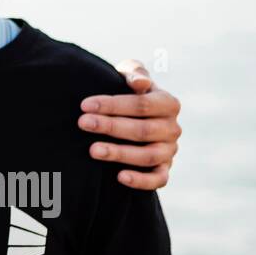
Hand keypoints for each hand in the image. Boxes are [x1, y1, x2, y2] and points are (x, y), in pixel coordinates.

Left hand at [78, 59, 180, 190]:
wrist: (132, 117)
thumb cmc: (128, 93)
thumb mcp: (130, 78)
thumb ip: (134, 73)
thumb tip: (139, 83)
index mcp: (168, 103)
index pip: (142, 104)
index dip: (113, 104)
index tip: (85, 105)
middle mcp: (172, 128)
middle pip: (142, 130)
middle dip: (110, 126)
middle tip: (83, 123)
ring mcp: (169, 151)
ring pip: (147, 156)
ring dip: (120, 153)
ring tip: (92, 150)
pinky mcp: (164, 170)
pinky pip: (158, 179)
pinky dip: (141, 181)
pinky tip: (119, 177)